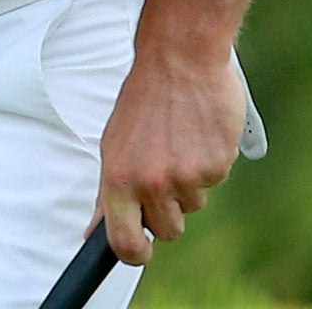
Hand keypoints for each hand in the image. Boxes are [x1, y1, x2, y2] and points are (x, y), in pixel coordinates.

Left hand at [90, 45, 245, 264]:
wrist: (179, 59)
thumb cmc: (144, 100)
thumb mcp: (114, 145)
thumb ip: (108, 194)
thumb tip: (94, 232)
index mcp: (119, 178)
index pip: (123, 242)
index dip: (135, 253)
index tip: (141, 250)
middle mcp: (152, 182)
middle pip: (167, 230)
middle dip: (168, 209)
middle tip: (164, 171)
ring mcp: (187, 176)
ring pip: (193, 205)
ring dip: (189, 183)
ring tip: (179, 142)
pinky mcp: (217, 164)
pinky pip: (215, 181)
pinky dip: (209, 163)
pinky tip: (198, 134)